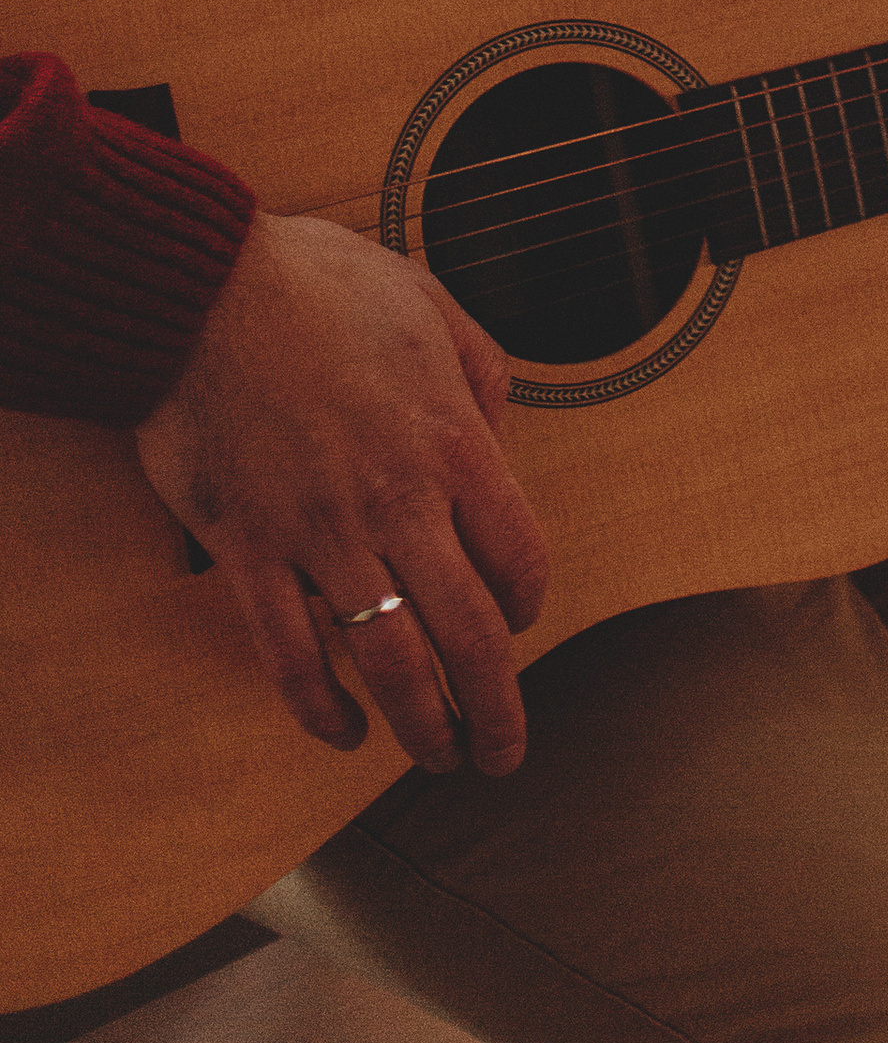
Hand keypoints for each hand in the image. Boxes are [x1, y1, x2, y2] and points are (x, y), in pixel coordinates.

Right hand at [135, 211, 548, 775]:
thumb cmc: (317, 284)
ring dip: (422, 726)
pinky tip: (342, 732)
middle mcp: (396, 498)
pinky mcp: (249, 551)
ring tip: (438, 758)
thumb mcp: (432, 302)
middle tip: (503, 753)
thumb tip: (498, 438)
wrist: (204, 289)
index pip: (518, 557)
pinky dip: (320, 710)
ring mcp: (320, 532)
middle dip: (496, 709)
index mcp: (452, 438)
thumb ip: (481, 373)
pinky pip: (291, 656)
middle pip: (467, 634)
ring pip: (389, 662)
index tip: (520, 625)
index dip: (527, 606)